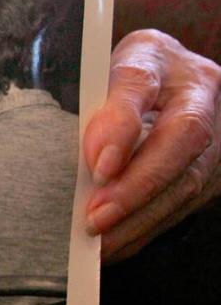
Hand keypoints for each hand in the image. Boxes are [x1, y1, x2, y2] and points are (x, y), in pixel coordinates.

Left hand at [84, 30, 220, 263]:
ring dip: (139, 218)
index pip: (143, 85)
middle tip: (95, 217)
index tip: (98, 166)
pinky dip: (143, 229)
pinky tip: (113, 245)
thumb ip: (101, 106)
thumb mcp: (108, 70)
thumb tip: (95, 157)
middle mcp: (203, 99)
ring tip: (99, 241)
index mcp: (164, 58)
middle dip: (135, 188)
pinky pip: (179, 206)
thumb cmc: (128, 75)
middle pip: (178, 147)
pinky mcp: (208, 175)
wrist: (169, 80)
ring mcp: (214, 141)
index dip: (122, 127)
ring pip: (184, 184)